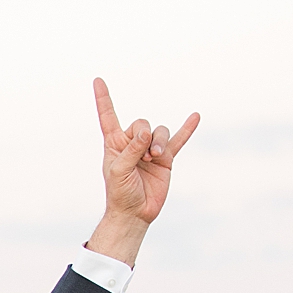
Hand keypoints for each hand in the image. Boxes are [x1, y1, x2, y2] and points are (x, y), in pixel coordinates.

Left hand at [86, 78, 198, 264]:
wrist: (135, 212)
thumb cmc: (120, 193)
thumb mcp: (118, 171)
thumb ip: (130, 150)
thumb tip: (146, 132)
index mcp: (115, 143)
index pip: (108, 116)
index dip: (103, 99)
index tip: (97, 80)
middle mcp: (133, 143)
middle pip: (142, 123)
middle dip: (145, 137)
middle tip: (143, 157)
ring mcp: (150, 149)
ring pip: (160, 132)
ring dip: (159, 143)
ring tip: (155, 159)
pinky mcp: (166, 158)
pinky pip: (178, 139)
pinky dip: (187, 129)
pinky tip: (195, 116)